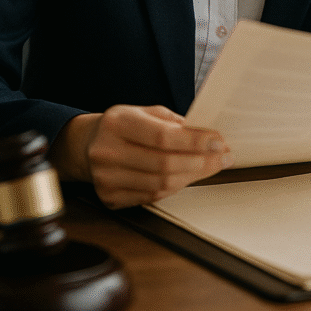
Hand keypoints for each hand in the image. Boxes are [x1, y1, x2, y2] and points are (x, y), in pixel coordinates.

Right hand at [49, 104, 231, 208]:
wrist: (86, 145)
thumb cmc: (122, 125)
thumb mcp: (143, 112)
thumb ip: (173, 122)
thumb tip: (208, 137)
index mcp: (117, 123)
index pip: (163, 137)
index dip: (195, 141)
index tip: (219, 141)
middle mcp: (108, 152)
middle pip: (165, 164)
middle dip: (201, 162)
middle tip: (223, 157)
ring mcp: (106, 179)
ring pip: (161, 184)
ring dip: (192, 176)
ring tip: (210, 166)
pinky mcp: (110, 198)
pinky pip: (152, 197)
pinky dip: (174, 187)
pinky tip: (187, 177)